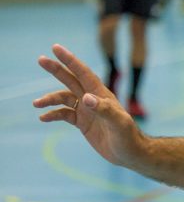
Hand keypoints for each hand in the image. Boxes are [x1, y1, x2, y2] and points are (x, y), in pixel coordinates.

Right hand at [34, 44, 143, 166]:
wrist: (129, 153)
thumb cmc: (128, 136)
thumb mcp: (118, 123)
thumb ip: (104, 109)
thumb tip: (86, 98)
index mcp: (102, 94)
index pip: (83, 73)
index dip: (70, 60)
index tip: (56, 48)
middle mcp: (92, 99)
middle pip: (71, 80)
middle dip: (56, 69)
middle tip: (40, 59)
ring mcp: (86, 110)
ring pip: (64, 98)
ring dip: (50, 99)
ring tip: (36, 104)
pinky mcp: (82, 123)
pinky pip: (63, 114)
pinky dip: (53, 114)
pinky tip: (43, 118)